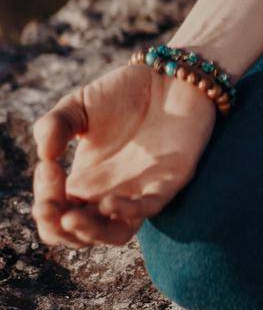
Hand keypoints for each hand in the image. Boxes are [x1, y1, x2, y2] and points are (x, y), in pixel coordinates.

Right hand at [32, 60, 218, 248]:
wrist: (170, 74)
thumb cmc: (123, 93)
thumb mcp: (78, 106)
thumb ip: (55, 126)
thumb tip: (45, 154)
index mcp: (86, 182)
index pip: (56, 215)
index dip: (45, 203)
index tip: (48, 166)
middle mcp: (110, 193)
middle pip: (80, 236)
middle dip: (57, 228)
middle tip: (48, 205)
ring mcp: (140, 191)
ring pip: (115, 234)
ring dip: (91, 232)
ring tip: (72, 219)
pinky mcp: (170, 180)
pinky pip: (151, 208)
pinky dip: (129, 211)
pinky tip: (109, 203)